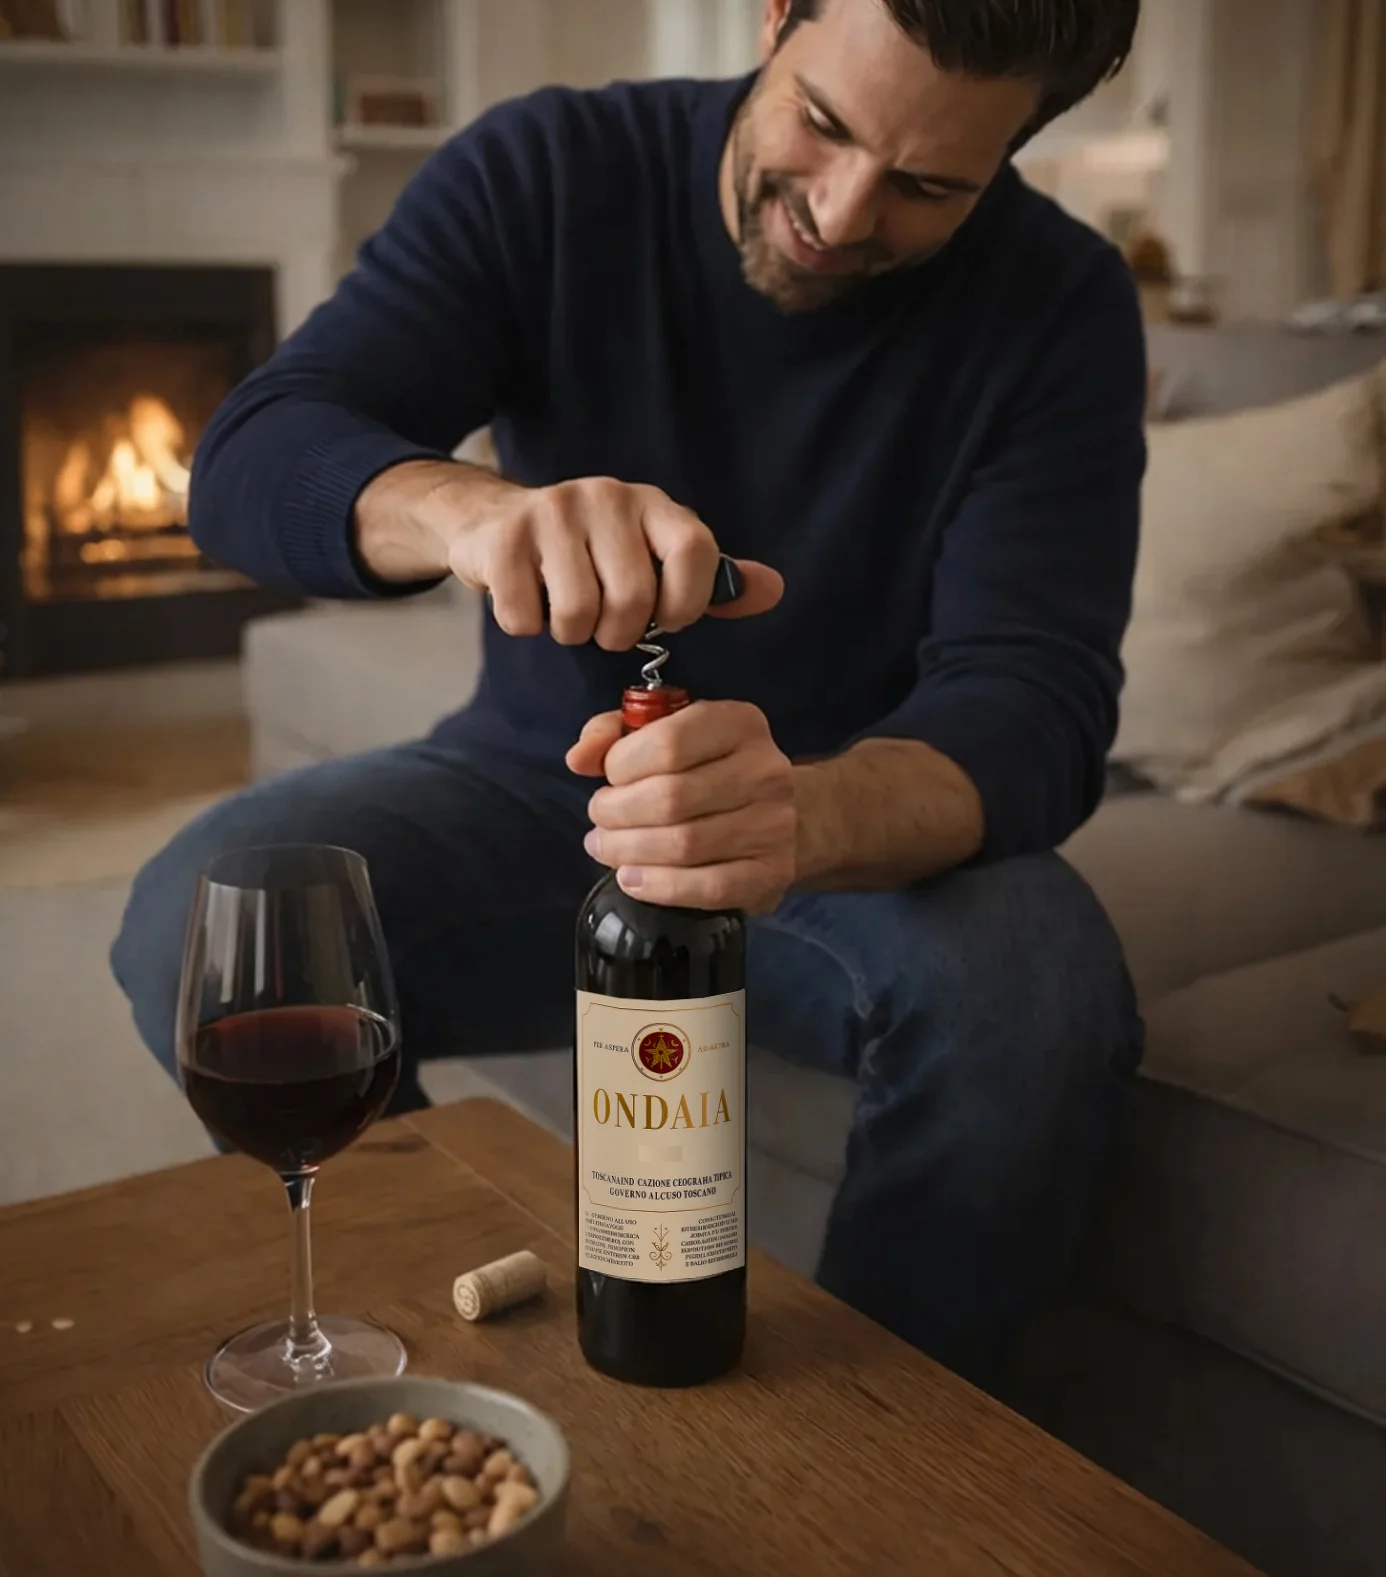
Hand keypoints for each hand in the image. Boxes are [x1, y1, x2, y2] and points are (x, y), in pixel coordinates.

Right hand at [403, 466, 781, 649]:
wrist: (498, 521)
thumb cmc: (592, 552)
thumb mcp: (657, 558)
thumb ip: (715, 581)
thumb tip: (774, 591)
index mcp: (654, 504)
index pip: (696, 552)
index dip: (686, 603)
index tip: (665, 617)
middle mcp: (607, 497)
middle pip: (632, 601)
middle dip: (618, 632)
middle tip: (605, 622)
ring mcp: (552, 514)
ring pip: (579, 616)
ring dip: (572, 633)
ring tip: (567, 611)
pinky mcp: (503, 541)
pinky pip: (527, 618)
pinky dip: (528, 625)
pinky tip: (529, 600)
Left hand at [567, 701, 796, 912]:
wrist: (787, 816)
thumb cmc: (710, 769)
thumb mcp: (665, 733)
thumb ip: (613, 734)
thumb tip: (579, 758)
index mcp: (739, 723)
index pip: (668, 742)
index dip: (621, 766)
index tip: (608, 779)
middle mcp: (764, 770)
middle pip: (671, 798)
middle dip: (616, 813)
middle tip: (600, 821)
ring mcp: (773, 825)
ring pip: (684, 844)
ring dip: (629, 851)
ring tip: (607, 849)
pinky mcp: (771, 873)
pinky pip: (708, 887)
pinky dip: (660, 887)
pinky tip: (632, 880)